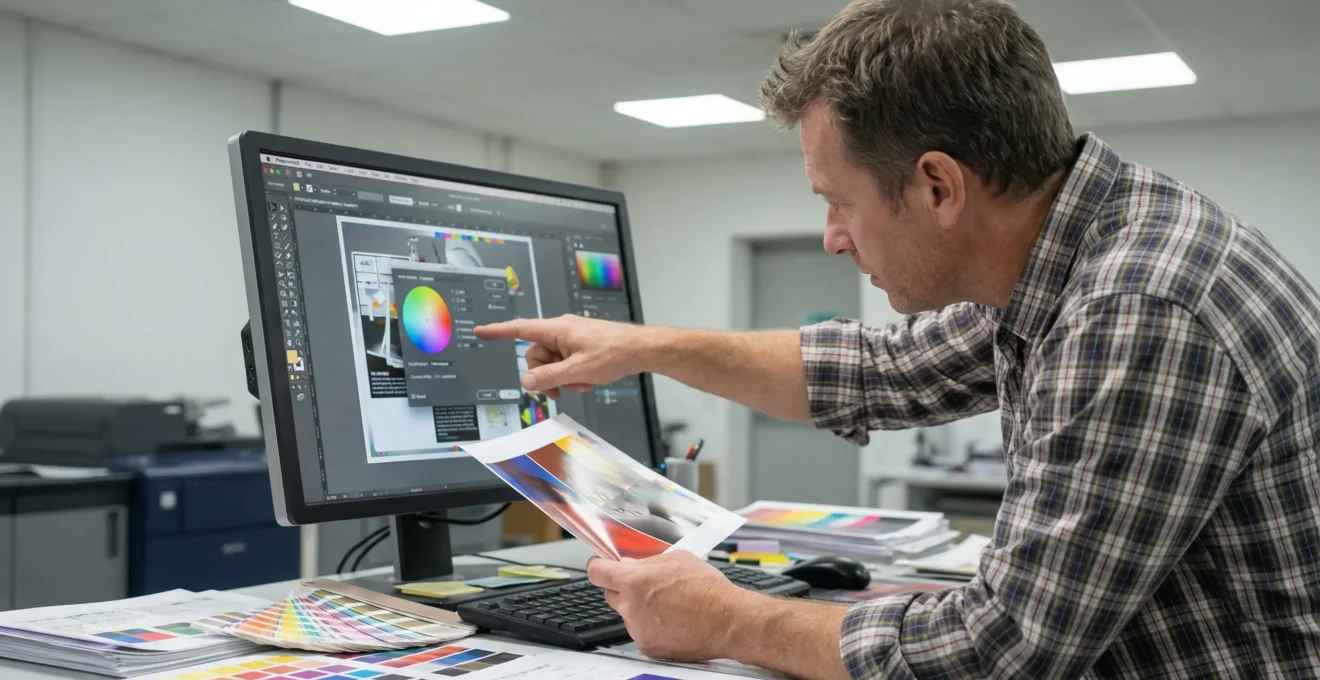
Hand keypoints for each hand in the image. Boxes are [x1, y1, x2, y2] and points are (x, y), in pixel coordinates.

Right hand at [474, 315, 652, 398]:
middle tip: (561, 389)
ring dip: (564, 377)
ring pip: (552, 364)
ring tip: (584, 381)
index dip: (498, 332)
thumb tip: (526, 382)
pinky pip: (567, 364)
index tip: (481, 331)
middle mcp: (561, 331)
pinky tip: (591, 379)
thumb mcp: (577, 370)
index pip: (520, 330)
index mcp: (557, 329)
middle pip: (536, 356)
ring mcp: (571, 339)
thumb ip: (548, 377)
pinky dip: (575, 375)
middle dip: (546, 376)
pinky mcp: (581, 347)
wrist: (642, 349)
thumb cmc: (614, 352)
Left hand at [588, 551, 750, 661]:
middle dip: (623, 587)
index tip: (600, 565)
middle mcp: (631, 607)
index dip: (598, 566)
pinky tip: (671, 619)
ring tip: (668, 604)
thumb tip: (630, 564)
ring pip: (627, 613)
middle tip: (646, 585)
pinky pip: (640, 630)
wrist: (728, 622)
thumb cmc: (708, 590)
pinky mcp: (647, 646)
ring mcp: (638, 629)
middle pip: (610, 593)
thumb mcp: (678, 559)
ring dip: (639, 607)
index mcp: (635, 582)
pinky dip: (650, 625)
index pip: (597, 572)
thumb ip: (648, 561)